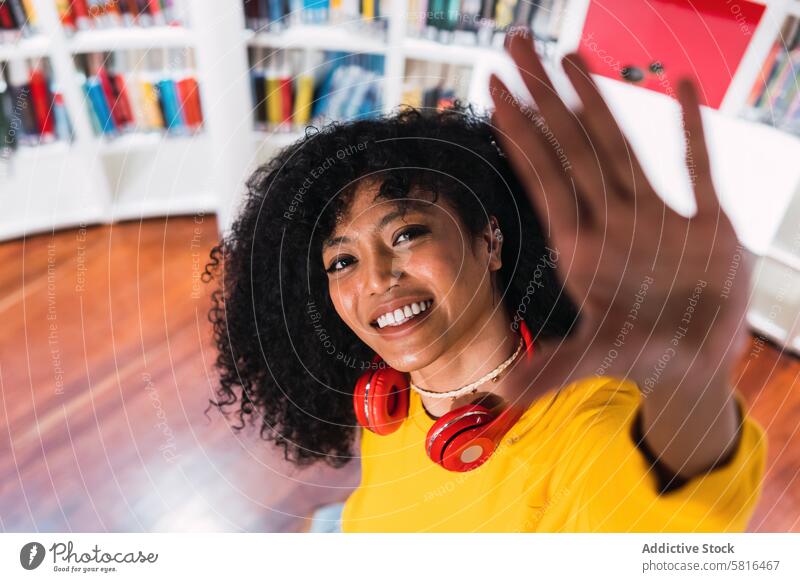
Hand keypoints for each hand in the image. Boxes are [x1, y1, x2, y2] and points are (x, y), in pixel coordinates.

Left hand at [490, 32, 750, 404]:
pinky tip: (681, 85)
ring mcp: (654, 217)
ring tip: (571, 55)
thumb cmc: (643, 359)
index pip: (543, 176)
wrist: (694, 365)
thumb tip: (501, 393)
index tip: (496, 87)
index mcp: (582, 246)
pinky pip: (696, 167)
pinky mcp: (704, 223)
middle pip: (570, 145)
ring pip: (619, 145)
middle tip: (515, 42)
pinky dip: (692, 129)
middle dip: (542, 95)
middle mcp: (610, 222)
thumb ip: (554, 369)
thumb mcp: (598, 359)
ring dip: (596, 100)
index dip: (520, 131)